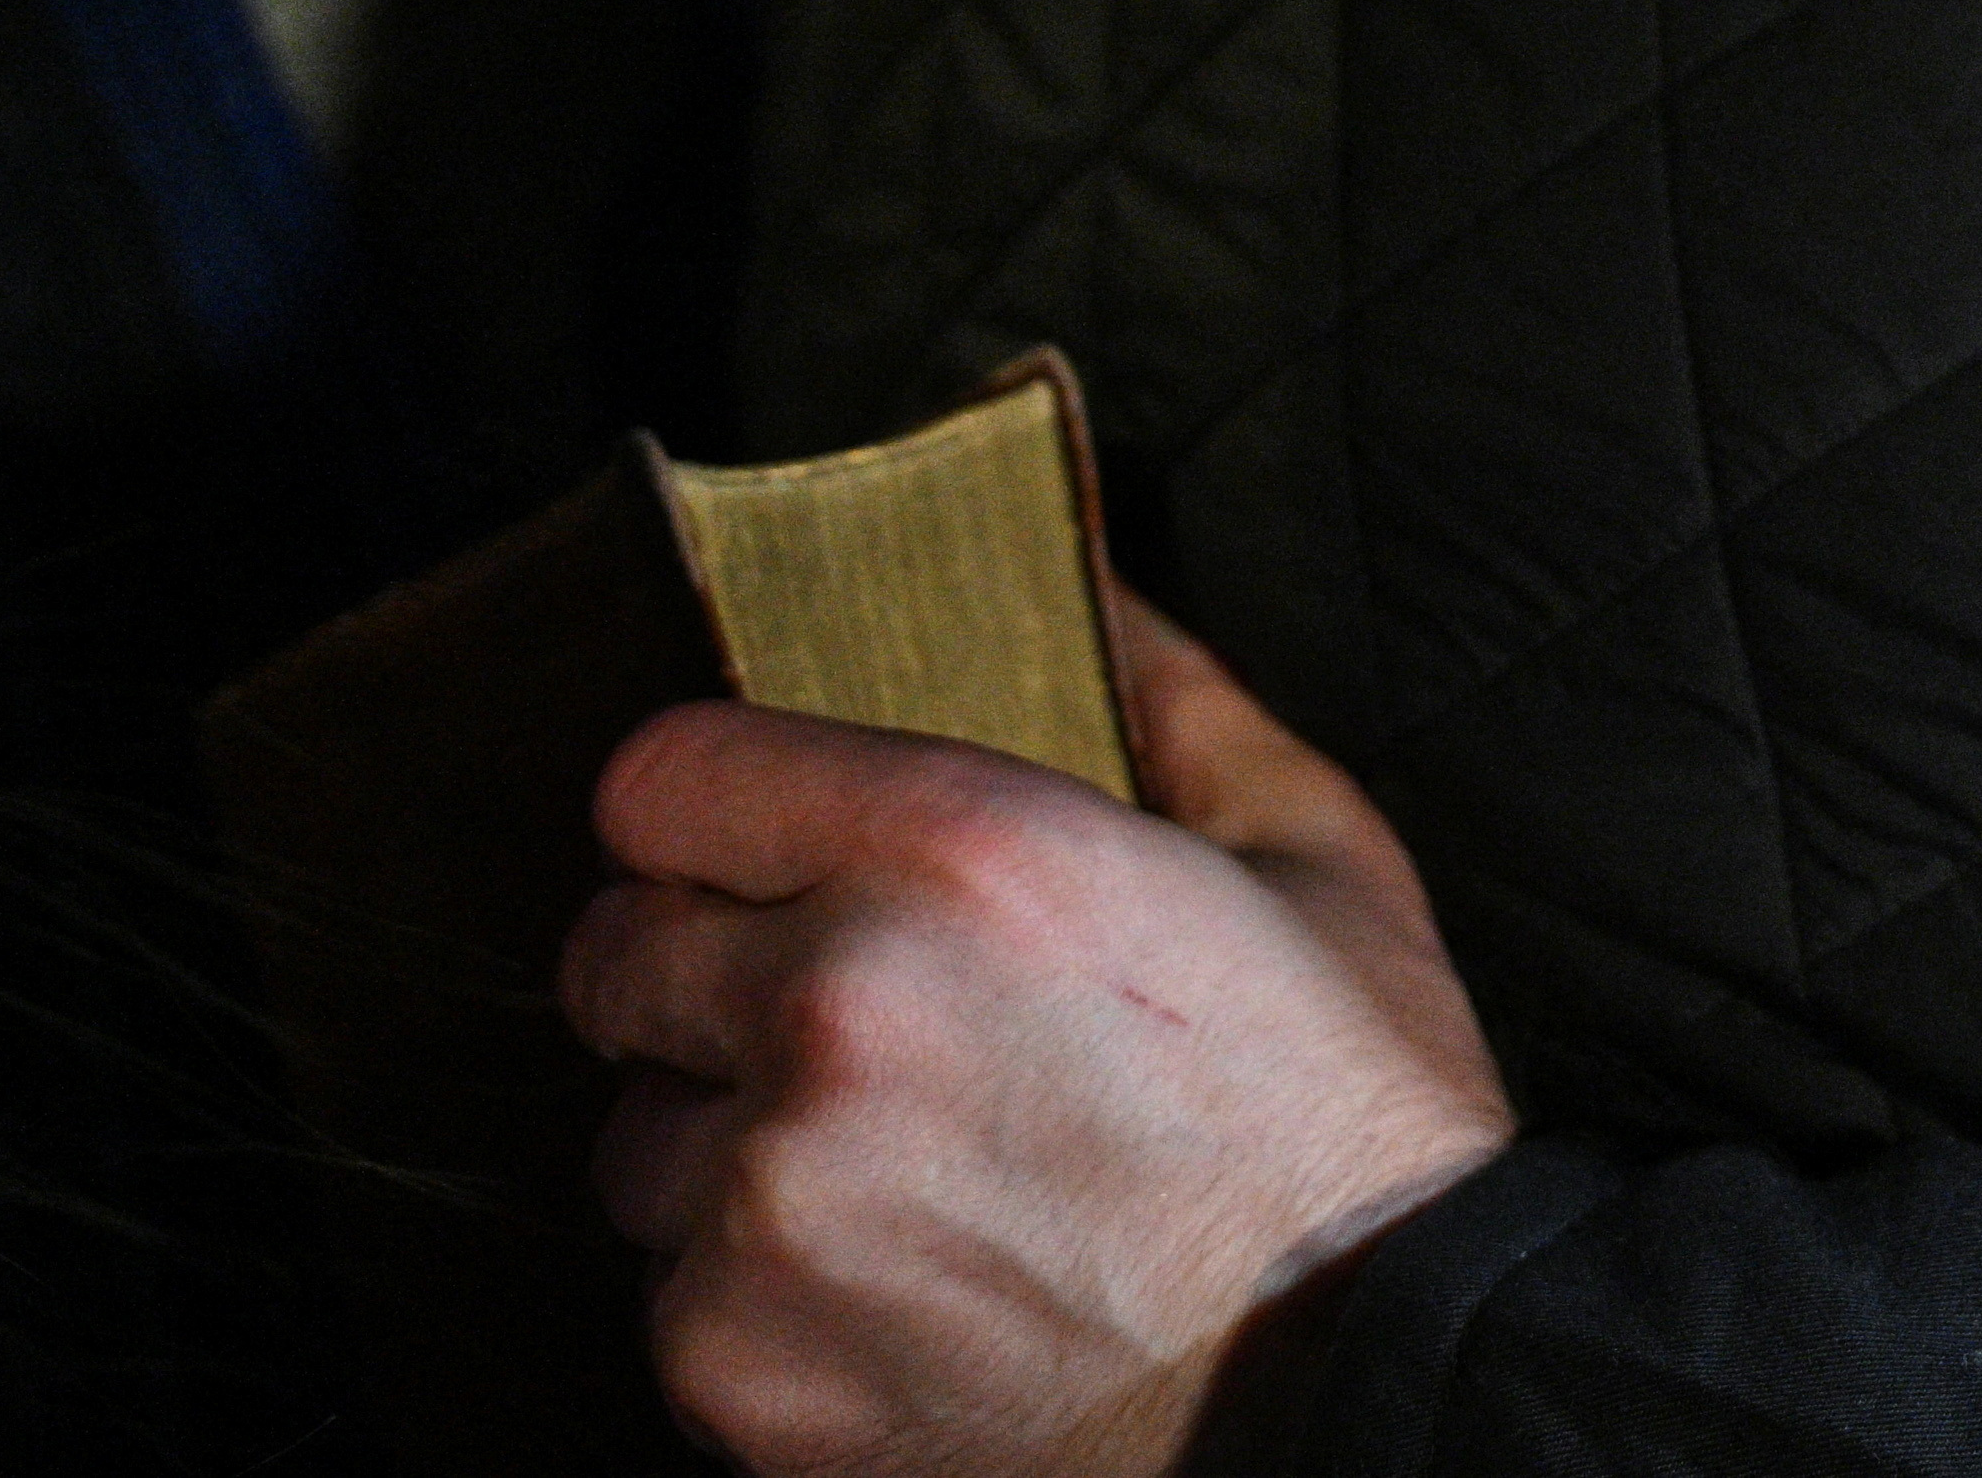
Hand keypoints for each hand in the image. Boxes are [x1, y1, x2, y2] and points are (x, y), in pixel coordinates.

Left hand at [560, 589, 1517, 1477]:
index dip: (711, 810)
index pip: (665, 777)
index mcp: (966, 857)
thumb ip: (1176, 704)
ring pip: (641, 1141)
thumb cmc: (1358, 1137)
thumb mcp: (1319, 863)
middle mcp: (835, 1012)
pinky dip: (764, 1295)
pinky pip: (678, 1295)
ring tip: (903, 1176)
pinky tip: (914, 1290)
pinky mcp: (738, 1367)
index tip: (758, 848)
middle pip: (613, 956)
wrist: (1368, 1401)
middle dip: (705, 977)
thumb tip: (1088, 584)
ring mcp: (770, 1204)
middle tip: (845, 1020)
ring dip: (732, 1146)